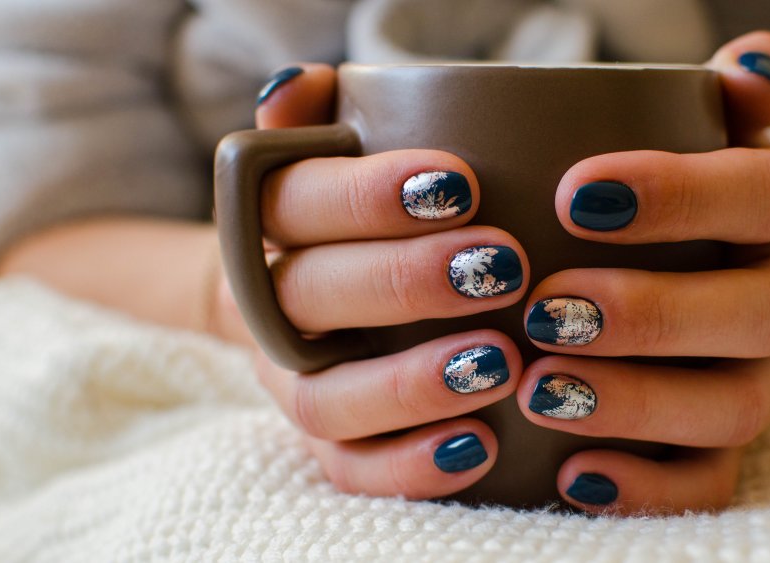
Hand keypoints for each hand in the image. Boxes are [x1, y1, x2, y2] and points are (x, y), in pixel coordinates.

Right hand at [230, 64, 530, 497]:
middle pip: (309, 295)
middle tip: (500, 266)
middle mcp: (269, 307)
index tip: (461, 182)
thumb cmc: (363, 213)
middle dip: (404, 280)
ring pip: (325, 399)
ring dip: (410, 384)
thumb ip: (321, 116)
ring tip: (500, 362)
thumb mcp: (341, 152)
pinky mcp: (328, 444)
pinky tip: (481, 446)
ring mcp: (292, 383)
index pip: (291, 200)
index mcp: (269, 225)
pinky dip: (409, 466)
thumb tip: (297, 91)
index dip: (365, 194)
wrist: (326, 295)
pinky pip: (351, 470)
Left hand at [516, 31, 769, 514]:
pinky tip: (571, 473)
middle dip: (651, 316)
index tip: (573, 194)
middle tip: (546, 309)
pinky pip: (712, 482)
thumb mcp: (712, 127)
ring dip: (637, 404)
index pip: (762, 196)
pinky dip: (647, 487)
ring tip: (540, 390)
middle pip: (757, 316)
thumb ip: (734, 91)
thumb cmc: (693, 182)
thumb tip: (755, 66)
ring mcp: (768, 376)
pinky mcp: (732, 441)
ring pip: (733, 408)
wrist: (733, 255)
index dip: (679, 195)